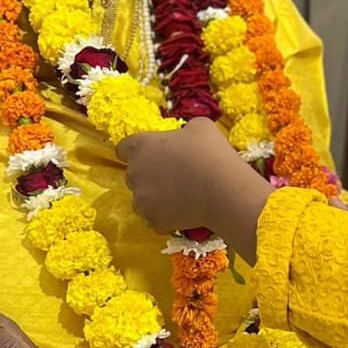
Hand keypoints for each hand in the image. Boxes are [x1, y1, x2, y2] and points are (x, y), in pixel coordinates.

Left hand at [118, 118, 272, 258]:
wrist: (223, 190)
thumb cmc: (210, 153)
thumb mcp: (200, 127)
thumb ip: (184, 131)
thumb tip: (186, 137)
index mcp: (141, 146)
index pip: (124, 148)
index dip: (137, 151)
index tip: (152, 154)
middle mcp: (134, 173)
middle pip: (134, 174)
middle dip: (149, 175)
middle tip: (174, 175)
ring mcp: (141, 200)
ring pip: (142, 199)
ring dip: (156, 198)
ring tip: (180, 196)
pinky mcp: (153, 220)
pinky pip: (156, 219)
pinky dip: (167, 217)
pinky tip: (185, 212)